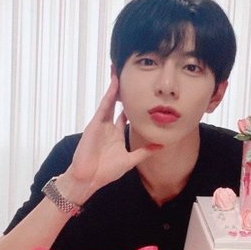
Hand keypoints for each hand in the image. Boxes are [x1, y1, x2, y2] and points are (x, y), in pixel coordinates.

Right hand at [60, 75, 160, 202]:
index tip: (143, 94)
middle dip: (123, 91)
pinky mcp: (94, 124)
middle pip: (117, 104)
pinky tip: (115, 83)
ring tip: (121, 70)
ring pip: (110, 101)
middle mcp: (109, 126)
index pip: (126, 115)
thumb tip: (162, 145)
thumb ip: (145, 151)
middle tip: (131, 75)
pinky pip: (104, 106)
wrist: (88, 179)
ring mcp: (101, 124)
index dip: (134, 104)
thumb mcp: (130, 160)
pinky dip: (109, 95)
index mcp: (117, 134)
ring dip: (115, 86)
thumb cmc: (105, 171)